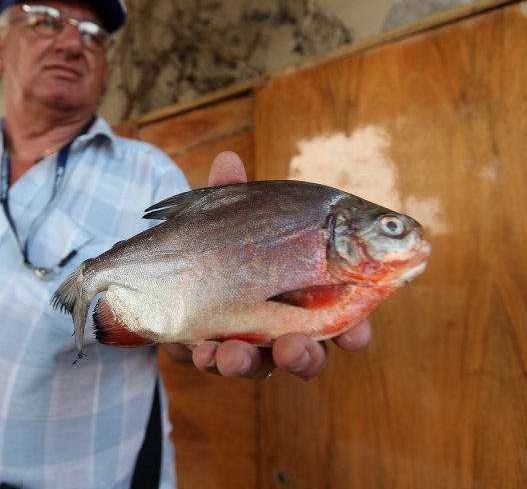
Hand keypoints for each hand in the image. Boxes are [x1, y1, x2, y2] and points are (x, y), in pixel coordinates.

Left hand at [164, 151, 371, 379]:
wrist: (171, 267)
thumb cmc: (222, 242)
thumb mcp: (227, 217)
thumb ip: (232, 194)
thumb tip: (226, 161)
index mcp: (304, 296)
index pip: (342, 321)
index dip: (354, 332)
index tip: (355, 333)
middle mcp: (280, 328)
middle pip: (306, 355)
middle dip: (302, 356)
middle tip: (292, 347)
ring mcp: (245, 344)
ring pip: (259, 365)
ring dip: (247, 363)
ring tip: (231, 354)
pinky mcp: (208, 352)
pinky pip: (213, 363)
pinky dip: (208, 359)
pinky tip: (201, 352)